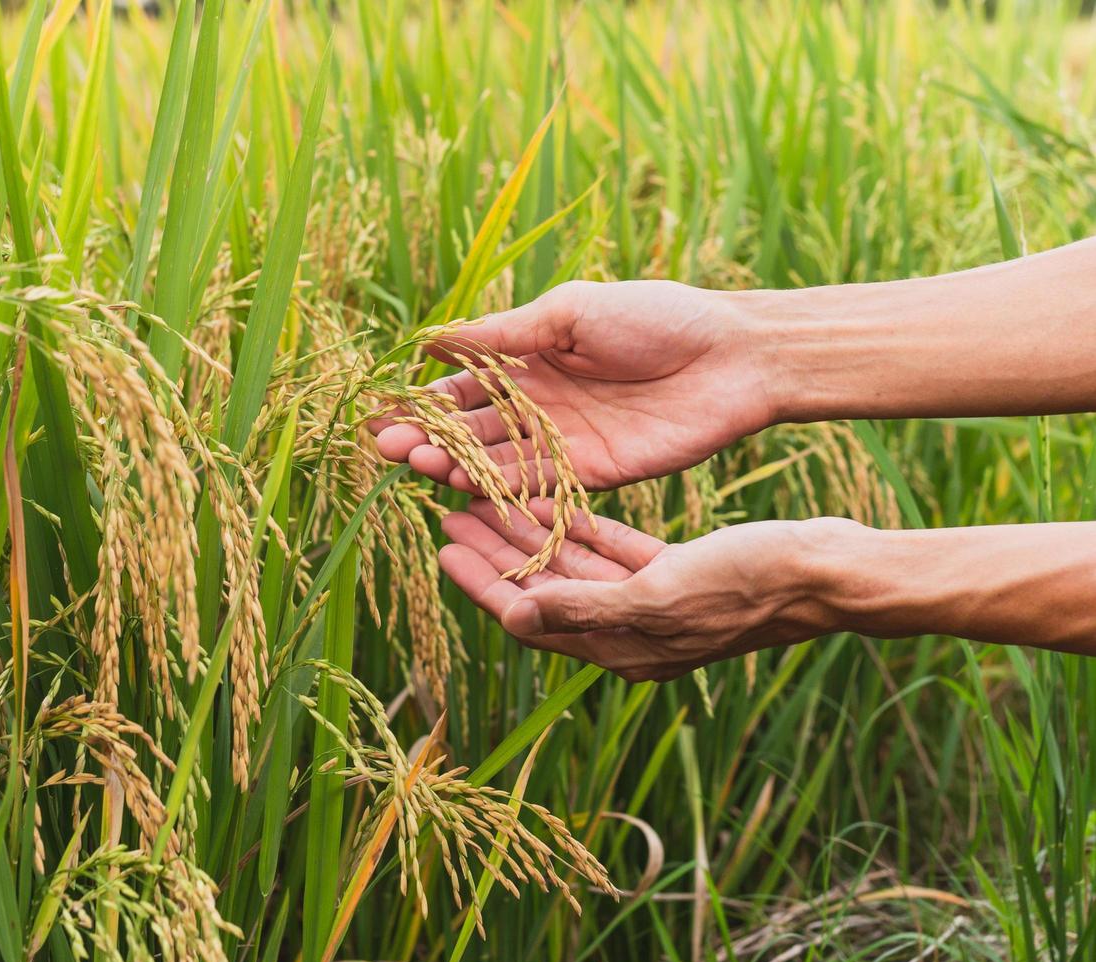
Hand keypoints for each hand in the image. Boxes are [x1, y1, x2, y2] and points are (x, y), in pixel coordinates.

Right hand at [370, 280, 774, 492]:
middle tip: (389, 449)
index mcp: (530, 360)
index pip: (463, 386)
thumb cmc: (656, 317)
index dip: (425, 400)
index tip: (386, 412)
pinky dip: (504, 491)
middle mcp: (539, 406)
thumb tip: (434, 340)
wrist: (734, 356)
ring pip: (498, 462)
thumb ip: (507, 334)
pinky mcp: (594, 475)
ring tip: (420, 465)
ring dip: (458, 466)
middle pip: (472, 430)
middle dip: (430, 438)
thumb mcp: (572, 312)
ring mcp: (564, 443)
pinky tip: (469, 491)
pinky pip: (540, 488)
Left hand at [438, 499, 839, 681]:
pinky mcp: (673, 569)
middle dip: (496, 552)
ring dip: (531, 533)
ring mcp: (652, 599)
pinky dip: (581, 525)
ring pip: (573, 565)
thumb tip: (514, 615)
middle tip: (450, 511)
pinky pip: (612, 548)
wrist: (827, 571)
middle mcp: (629, 629)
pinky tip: (551, 499)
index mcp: (622, 647)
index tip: (444, 546)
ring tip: (486, 497)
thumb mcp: (661, 592)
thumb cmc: (749, 584)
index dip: (484, 581)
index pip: (531, 614)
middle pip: (542, 588)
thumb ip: (585, 605)